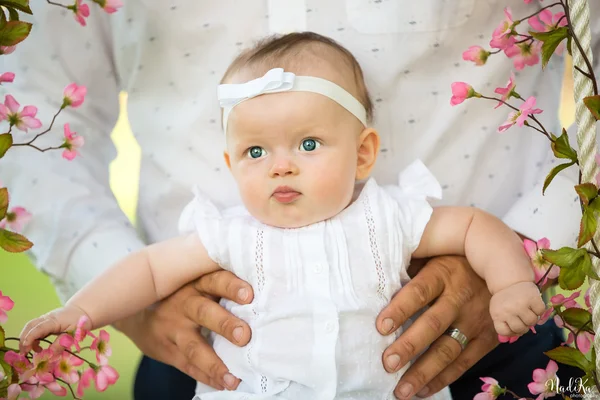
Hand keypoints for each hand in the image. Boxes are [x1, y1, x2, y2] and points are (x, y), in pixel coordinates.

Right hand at [19, 305, 89, 352]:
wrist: (82, 311)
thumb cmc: (80, 322)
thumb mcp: (75, 333)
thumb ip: (62, 343)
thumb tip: (50, 354)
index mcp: (55, 320)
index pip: (39, 328)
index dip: (31, 337)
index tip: (26, 348)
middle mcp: (47, 318)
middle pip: (30, 326)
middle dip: (24, 339)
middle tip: (23, 353)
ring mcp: (45, 319)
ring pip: (30, 327)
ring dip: (26, 339)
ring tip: (28, 352)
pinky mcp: (45, 322)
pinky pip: (34, 329)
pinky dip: (32, 338)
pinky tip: (37, 348)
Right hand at [113, 269, 253, 390]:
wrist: (138, 312)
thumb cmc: (183, 293)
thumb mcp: (197, 282)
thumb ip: (222, 284)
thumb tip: (262, 289)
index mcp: (197, 284)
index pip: (215, 281)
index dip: (231, 286)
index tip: (249, 294)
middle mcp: (184, 304)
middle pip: (204, 312)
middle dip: (225, 324)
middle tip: (244, 336)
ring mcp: (174, 329)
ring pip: (193, 346)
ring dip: (214, 363)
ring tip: (232, 378)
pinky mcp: (168, 350)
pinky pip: (188, 366)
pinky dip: (206, 376)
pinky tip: (224, 384)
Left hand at [376, 256, 498, 398]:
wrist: (505, 267)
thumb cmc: (454, 260)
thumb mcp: (434, 254)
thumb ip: (410, 267)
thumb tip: (375, 282)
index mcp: (443, 273)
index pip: (419, 292)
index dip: (400, 309)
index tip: (380, 327)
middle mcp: (461, 297)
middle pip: (432, 324)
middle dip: (409, 346)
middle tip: (388, 363)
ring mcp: (476, 320)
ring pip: (448, 350)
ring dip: (423, 372)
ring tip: (401, 390)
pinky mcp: (488, 338)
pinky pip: (464, 363)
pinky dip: (443, 379)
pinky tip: (422, 390)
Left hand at [490, 281, 544, 335]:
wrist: (509, 280)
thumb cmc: (504, 300)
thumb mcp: (498, 311)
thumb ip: (505, 324)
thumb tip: (517, 336)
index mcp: (497, 314)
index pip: (504, 332)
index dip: (510, 330)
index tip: (511, 323)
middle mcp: (508, 310)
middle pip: (520, 329)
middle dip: (523, 326)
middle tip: (522, 318)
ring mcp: (521, 304)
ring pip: (531, 322)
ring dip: (531, 319)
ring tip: (527, 311)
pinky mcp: (533, 298)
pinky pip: (540, 312)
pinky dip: (538, 310)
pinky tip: (532, 305)